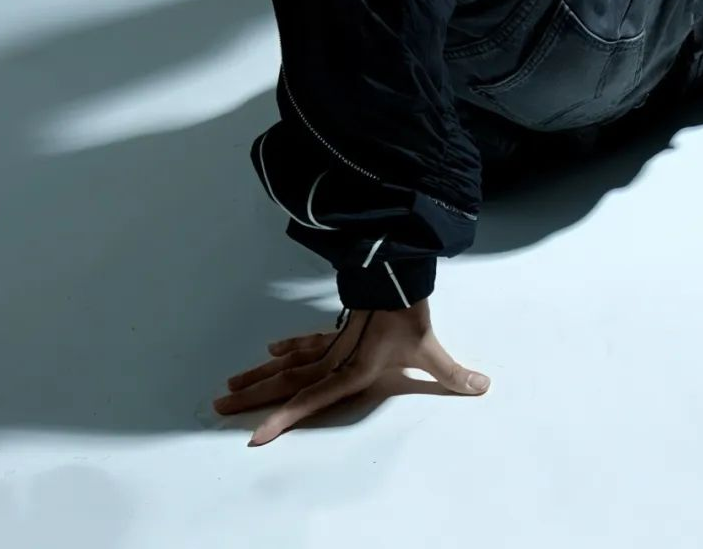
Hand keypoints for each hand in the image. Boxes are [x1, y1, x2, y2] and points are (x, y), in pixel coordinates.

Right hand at [212, 297, 490, 445]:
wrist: (398, 268)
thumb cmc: (410, 310)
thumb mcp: (430, 347)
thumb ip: (451, 372)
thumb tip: (482, 388)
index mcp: (353, 368)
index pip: (312, 398)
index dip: (284, 418)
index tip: (254, 435)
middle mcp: (336, 357)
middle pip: (289, 381)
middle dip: (255, 397)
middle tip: (221, 406)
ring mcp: (334, 340)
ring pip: (289, 362)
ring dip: (261, 375)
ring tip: (231, 386)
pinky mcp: (339, 326)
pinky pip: (306, 342)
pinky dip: (288, 347)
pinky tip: (272, 351)